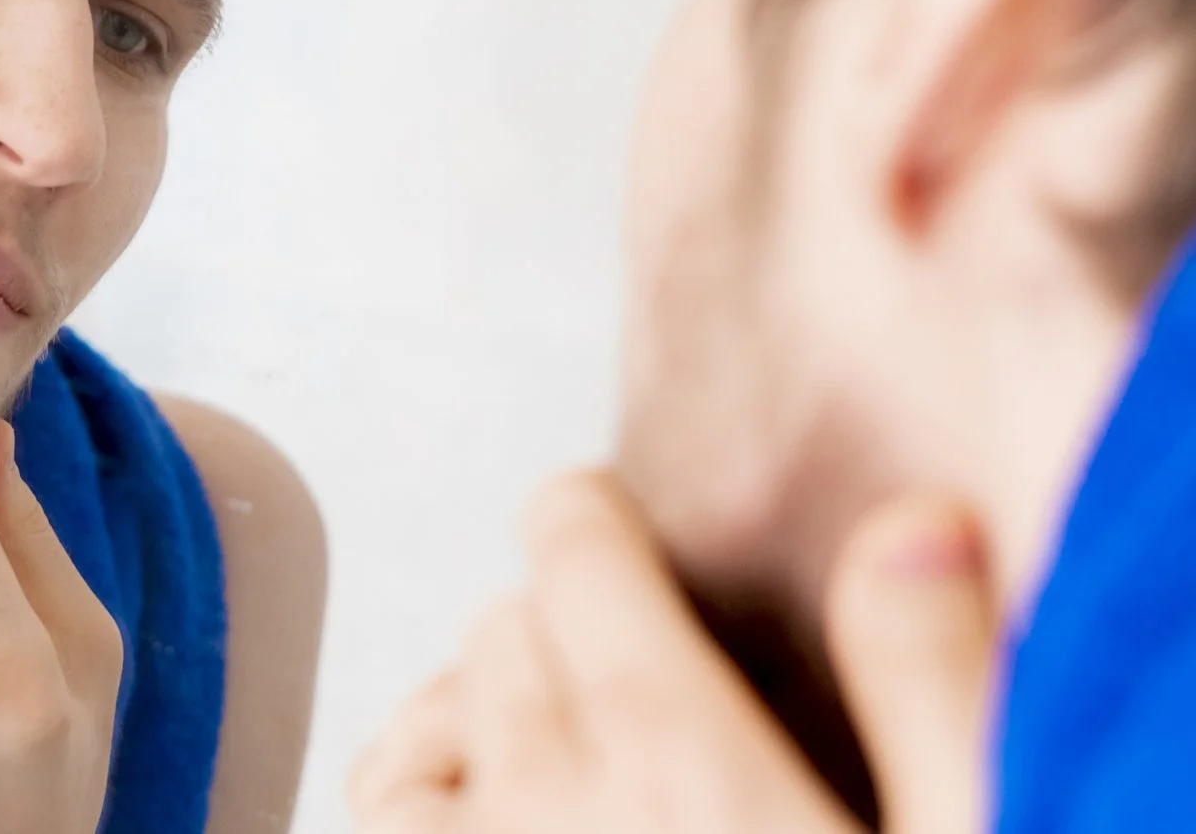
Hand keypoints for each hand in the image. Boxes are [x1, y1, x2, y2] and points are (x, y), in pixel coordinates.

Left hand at [350, 471, 997, 833]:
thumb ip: (937, 693)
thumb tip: (912, 529)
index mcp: (678, 764)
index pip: (570, 545)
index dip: (597, 524)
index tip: (624, 536)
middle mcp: (548, 809)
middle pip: (508, 624)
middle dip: (569, 624)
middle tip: (647, 668)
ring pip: (433, 717)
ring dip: (492, 713)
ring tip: (574, 750)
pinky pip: (391, 811)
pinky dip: (432, 795)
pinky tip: (493, 809)